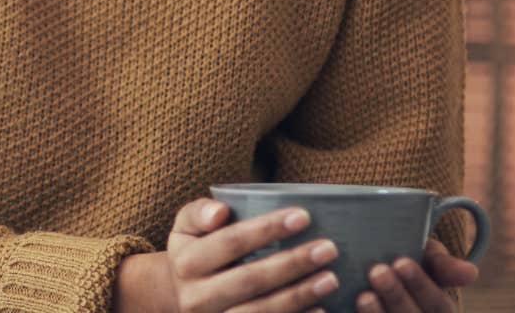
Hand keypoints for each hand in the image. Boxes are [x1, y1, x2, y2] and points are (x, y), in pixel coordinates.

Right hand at [118, 198, 340, 312]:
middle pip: (249, 280)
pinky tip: (321, 310)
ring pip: (260, 312)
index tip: (303, 216)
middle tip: (328, 248)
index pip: (230, 242)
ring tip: (331, 278)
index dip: (266, 229)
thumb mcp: (186, 228)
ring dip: (299, 295)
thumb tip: (220, 212)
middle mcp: (195, 298)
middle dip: (292, 263)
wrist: (183, 299)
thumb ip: (198, 213)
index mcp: (185, 264)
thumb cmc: (195, 254)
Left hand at [354, 238, 476, 312]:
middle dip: (396, 296)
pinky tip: (350, 309)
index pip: (440, 306)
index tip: (401, 262)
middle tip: (377, 272)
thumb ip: (443, 263)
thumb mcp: (424, 258)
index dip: (420, 285)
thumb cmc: (402, 262)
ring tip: (363, 295)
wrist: (368, 270)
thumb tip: (472, 273)